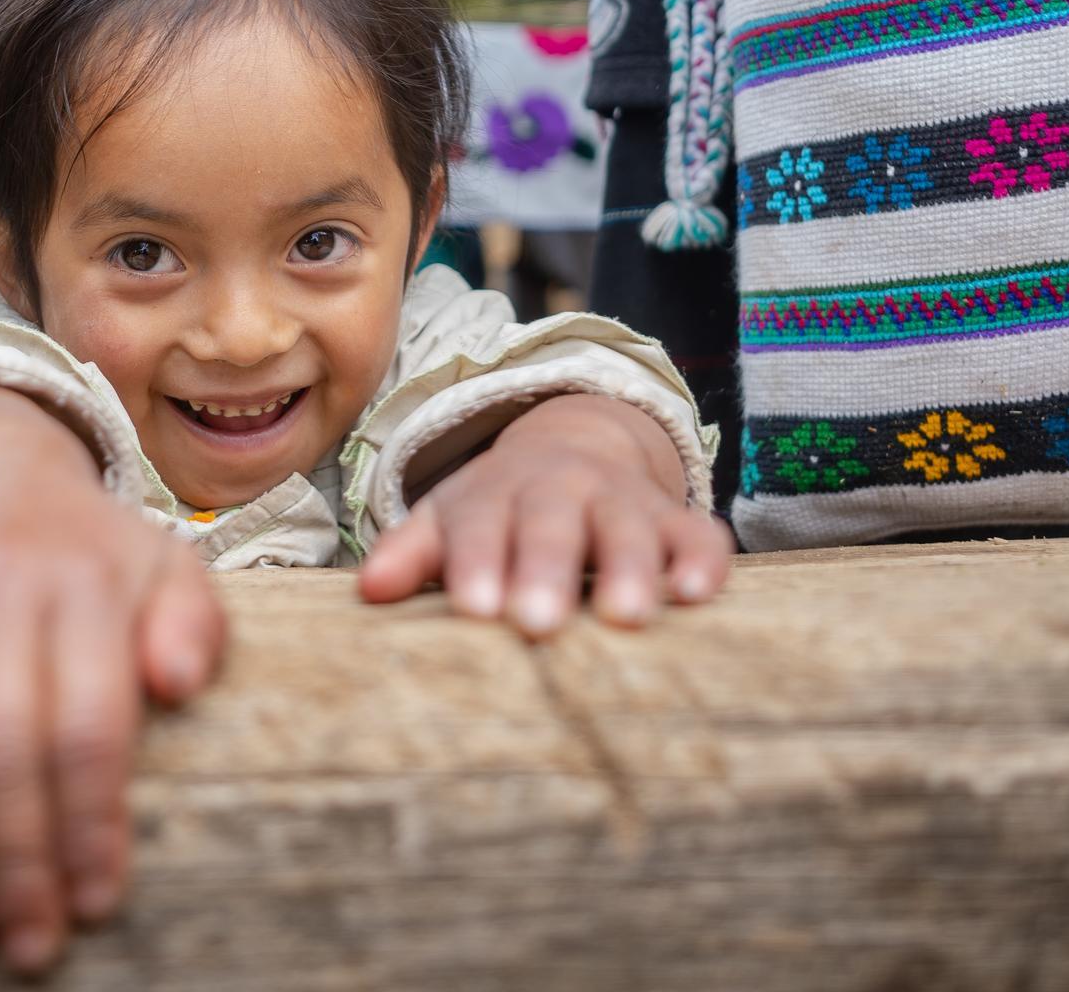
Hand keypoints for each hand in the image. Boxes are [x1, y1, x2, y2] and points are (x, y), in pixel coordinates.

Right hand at [0, 385, 224, 972]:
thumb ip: (194, 622)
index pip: (87, 722)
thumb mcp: (165, 566)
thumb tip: (182, 684)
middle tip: (28, 943)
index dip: (89, 823)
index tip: (93, 903)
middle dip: (15, 861)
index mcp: (83, 581)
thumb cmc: (88, 552)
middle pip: (0, 747)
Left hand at [358, 393, 731, 636]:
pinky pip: (697, 535)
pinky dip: (700, 560)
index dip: (477, 560)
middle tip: (537, 621)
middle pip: (551, 525)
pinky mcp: (679, 520)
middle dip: (545, 569)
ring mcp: (624, 502)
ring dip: (628, 567)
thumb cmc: (501, 510)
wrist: (579, 447)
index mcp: (497, 492)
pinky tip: (696, 594)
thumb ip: (413, 552)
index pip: (481, 523)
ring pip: (628, 528)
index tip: (475, 606)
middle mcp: (562, 490)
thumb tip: (368, 591)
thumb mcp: (452, 518)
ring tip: (625, 616)